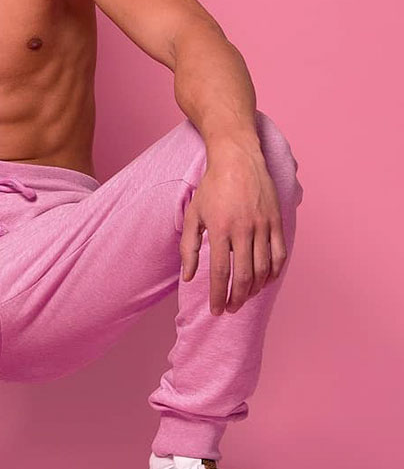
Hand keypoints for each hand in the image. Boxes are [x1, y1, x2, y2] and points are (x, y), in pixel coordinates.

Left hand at [179, 147, 287, 314]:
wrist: (237, 158)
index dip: (218, 296)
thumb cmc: (212, 186)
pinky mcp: (276, 221)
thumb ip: (189, 247)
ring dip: (255, 289)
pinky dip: (274, 273)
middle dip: (237, 298)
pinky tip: (265, 281)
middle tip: (231, 309)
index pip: (220, 273)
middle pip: (244, 276)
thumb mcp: (193, 214)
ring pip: (263, 268)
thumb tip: (189, 277)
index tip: (216, 310)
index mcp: (220, 229)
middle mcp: (243, 229)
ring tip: (245, 297)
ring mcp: (263, 225)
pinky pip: (280, 255)